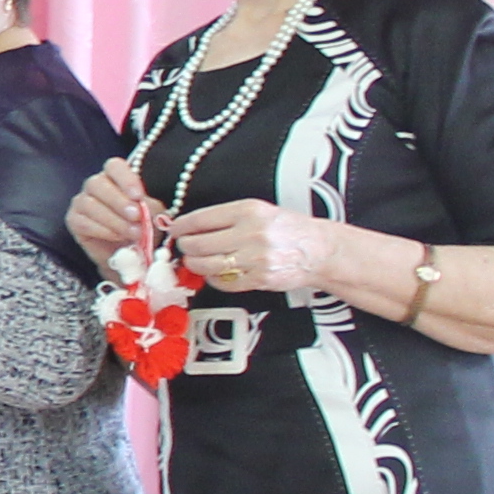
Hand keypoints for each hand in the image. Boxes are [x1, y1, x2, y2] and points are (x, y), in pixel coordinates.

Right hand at [64, 157, 152, 264]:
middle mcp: (95, 186)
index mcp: (115, 177)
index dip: (125, 179)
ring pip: (89, 204)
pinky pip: (83, 222)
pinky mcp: (73, 221)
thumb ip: (148, 207)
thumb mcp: (152, 215)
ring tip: (133, 233)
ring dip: (114, 219)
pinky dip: (103, 230)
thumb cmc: (141, 228)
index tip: (138, 196)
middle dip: (119, 201)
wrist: (130, 254)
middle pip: (98, 183)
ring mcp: (81, 202)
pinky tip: (118, 237)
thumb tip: (142, 206)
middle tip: (136, 217)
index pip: (114, 166)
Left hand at [171, 196, 336, 295]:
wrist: (319, 250)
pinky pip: (223, 282)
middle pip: (197, 244)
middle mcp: (250, 233)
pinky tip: (215, 273)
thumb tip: (190, 226)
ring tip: (196, 261)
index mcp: (248, 211)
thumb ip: (227, 217)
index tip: (174, 230)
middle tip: (185, 247)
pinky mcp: (259, 279)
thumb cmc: (287, 229)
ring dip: (194, 265)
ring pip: (206, 265)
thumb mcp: (259, 211)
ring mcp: (255, 259)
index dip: (180, 227)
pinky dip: (213, 279)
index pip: (200, 219)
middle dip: (185, 247)